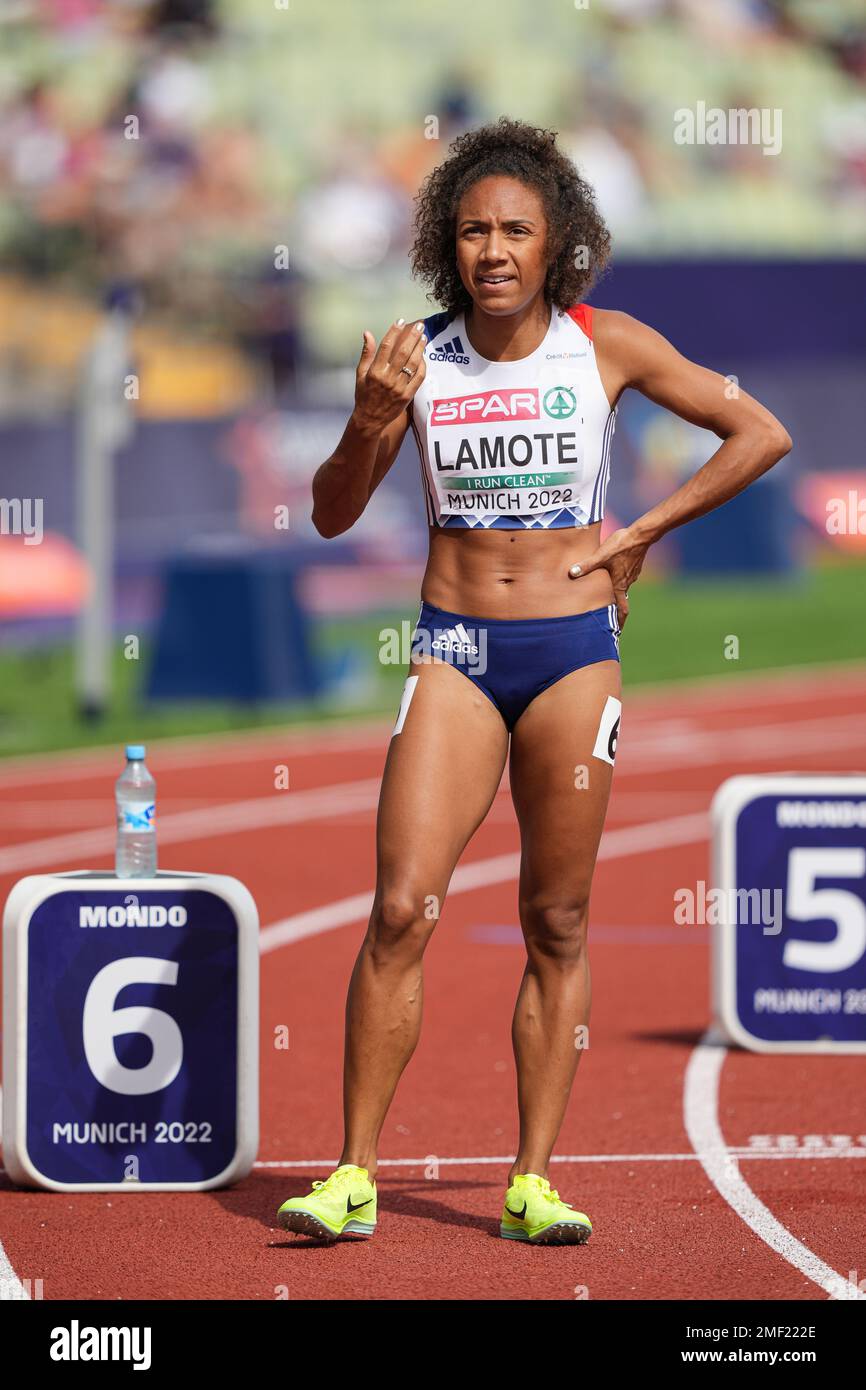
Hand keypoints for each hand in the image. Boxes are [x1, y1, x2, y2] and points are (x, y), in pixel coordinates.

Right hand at [354, 318, 426, 433]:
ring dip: (420, 348)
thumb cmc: (364, 395)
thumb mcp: (360, 374)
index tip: (401, 321)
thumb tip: (367, 333)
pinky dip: (423, 366)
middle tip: (419, 325)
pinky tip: (423, 356)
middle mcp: (387, 378)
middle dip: (412, 336)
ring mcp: (399, 388)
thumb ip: (366, 353)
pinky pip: (418, 378)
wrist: (370, 420)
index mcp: (374, 371)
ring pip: (413, 364)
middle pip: (403, 352)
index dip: (394, 332)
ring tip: (423, 337)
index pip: (386, 346)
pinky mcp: (407, 396)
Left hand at [567, 526, 648, 629]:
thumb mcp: (601, 555)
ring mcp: (631, 574)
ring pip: (622, 587)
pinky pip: (624, 577)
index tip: (617, 632)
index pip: (622, 608)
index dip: (620, 621)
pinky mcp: (633, 566)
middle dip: (614, 609)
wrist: (641, 534)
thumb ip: (587, 565)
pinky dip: (618, 580)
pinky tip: (612, 575)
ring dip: (615, 594)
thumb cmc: (622, 545)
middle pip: (620, 600)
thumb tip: (572, 573)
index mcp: (620, 584)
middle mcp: (627, 582)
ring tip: (606, 596)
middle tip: (608, 617)